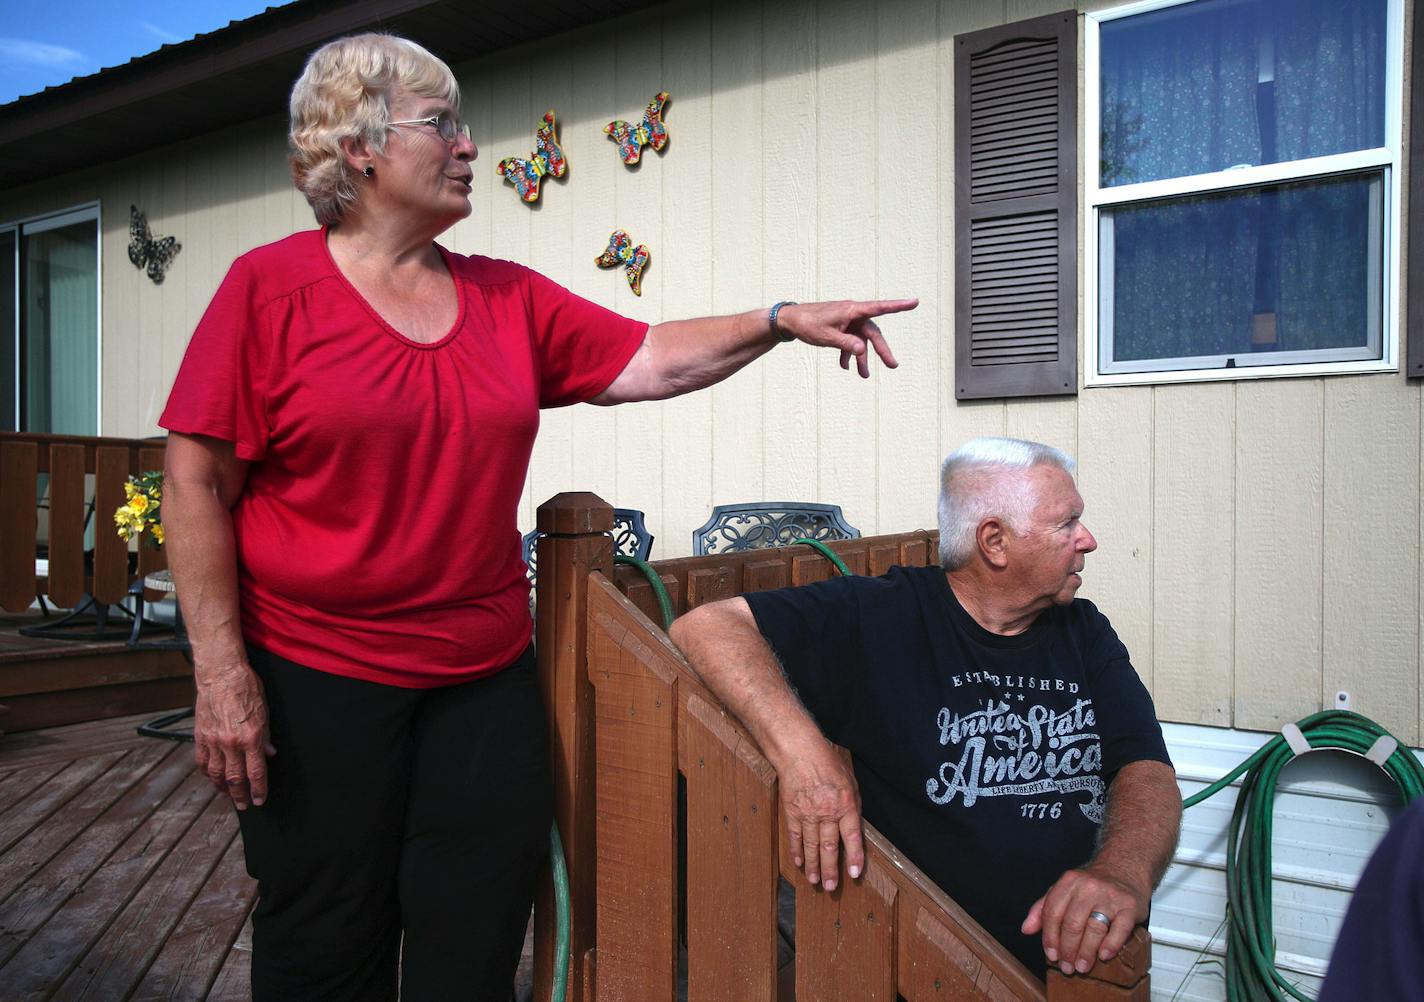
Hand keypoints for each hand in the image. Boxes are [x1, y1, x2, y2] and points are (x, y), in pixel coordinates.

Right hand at [194, 661, 275, 809]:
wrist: (221, 673)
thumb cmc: (246, 687)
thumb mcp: (265, 711)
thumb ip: (266, 735)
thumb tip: (269, 754)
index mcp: (251, 737)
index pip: (256, 772)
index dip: (258, 789)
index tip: (259, 800)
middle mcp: (231, 742)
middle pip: (235, 778)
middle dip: (240, 795)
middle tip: (244, 805)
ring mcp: (213, 740)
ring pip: (216, 774)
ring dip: (223, 789)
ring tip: (229, 796)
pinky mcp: (200, 735)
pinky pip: (202, 761)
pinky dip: (207, 773)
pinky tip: (212, 778)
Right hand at [774, 738, 864, 890]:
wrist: (799, 752)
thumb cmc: (828, 762)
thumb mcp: (850, 781)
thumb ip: (853, 804)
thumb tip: (854, 825)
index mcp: (846, 805)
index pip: (852, 838)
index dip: (854, 857)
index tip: (854, 874)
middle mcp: (827, 813)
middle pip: (830, 847)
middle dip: (831, 869)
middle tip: (831, 887)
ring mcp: (808, 814)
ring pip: (811, 846)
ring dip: (814, 866)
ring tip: (816, 881)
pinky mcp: (792, 812)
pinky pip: (795, 836)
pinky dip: (797, 851)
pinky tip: (799, 863)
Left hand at [776, 299, 917, 376]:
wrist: (790, 320)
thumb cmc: (807, 324)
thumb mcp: (826, 337)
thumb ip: (845, 343)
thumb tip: (861, 350)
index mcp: (851, 310)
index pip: (879, 308)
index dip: (898, 306)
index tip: (915, 301)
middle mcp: (852, 313)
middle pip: (872, 333)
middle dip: (881, 350)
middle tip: (893, 365)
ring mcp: (847, 321)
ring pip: (861, 340)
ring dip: (862, 357)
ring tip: (863, 376)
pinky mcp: (841, 327)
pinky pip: (850, 341)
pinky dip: (848, 354)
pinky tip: (845, 367)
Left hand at [1021, 861, 1147, 975]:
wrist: (1123, 868)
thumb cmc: (1091, 884)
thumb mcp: (1063, 889)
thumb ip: (1043, 908)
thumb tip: (1026, 929)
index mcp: (1069, 882)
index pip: (1053, 912)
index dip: (1049, 937)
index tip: (1051, 955)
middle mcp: (1088, 887)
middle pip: (1072, 924)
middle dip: (1068, 950)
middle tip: (1067, 967)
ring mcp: (1110, 896)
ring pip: (1094, 929)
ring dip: (1086, 953)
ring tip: (1081, 967)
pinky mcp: (1129, 906)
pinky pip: (1120, 929)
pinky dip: (1111, 945)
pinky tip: (1103, 956)